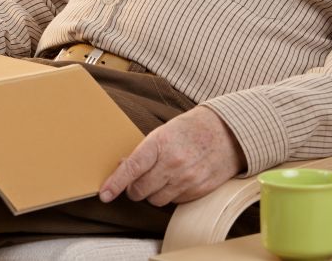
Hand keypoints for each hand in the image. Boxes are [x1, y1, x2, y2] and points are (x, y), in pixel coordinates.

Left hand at [99, 106, 246, 206]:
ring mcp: (186, 179)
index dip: (115, 183)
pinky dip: (171, 195)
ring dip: (153, 193)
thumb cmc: (192, 129)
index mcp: (160, 143)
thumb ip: (145, 151)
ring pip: (156, 200)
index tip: (104, 194)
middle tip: (139, 180)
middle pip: (140, 190)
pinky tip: (178, 180)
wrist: (227, 132)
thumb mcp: (164, 132)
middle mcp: (173, 163)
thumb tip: (122, 166)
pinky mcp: (198, 191)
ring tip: (163, 177)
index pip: (132, 168)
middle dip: (135, 188)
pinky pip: (174, 202)